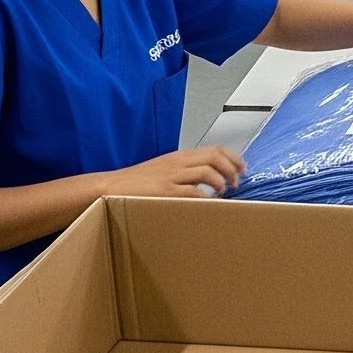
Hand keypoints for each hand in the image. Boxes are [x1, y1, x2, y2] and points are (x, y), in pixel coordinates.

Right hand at [101, 146, 244, 199]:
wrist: (109, 187)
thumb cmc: (136, 183)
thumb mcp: (163, 170)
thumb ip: (184, 172)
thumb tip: (208, 181)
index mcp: (179, 156)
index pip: (214, 149)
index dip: (233, 157)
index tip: (243, 167)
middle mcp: (178, 162)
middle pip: (215, 157)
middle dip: (232, 168)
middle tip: (237, 181)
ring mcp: (171, 176)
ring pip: (207, 171)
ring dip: (221, 182)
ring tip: (224, 192)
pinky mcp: (164, 191)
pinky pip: (192, 192)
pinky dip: (205, 197)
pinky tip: (208, 203)